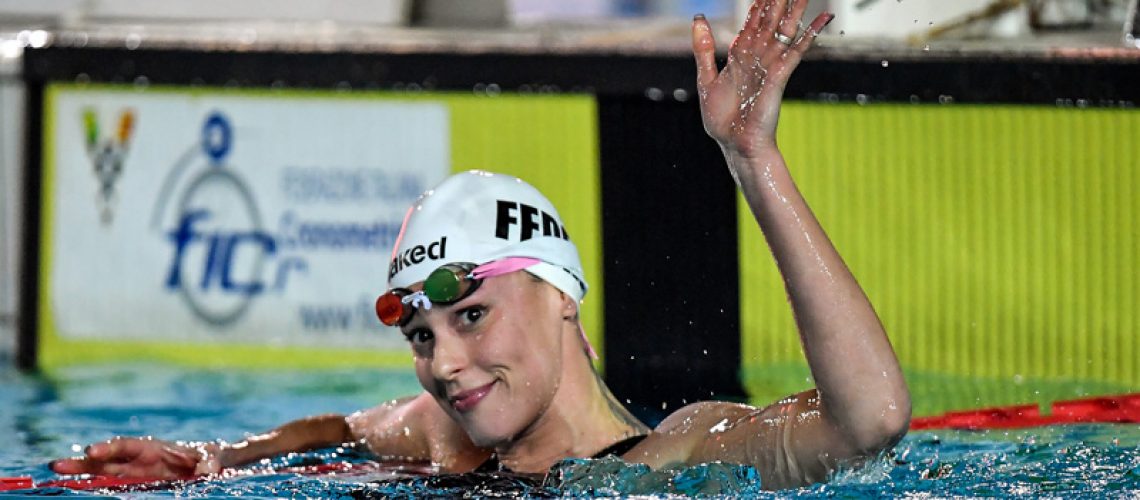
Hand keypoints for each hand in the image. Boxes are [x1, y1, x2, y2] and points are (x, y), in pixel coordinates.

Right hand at [50, 437, 221, 478]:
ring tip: (56, 469)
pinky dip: (92, 481)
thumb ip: (209, 462)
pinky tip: (74, 484)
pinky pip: (110, 480)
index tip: (92, 450)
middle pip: (106, 457)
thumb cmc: (208, 458)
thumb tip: (206, 471)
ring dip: (80, 470)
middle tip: (57, 464)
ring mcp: (133, 467)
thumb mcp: (213, 459)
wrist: (207, 464)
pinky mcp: (133, 478)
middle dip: (83, 460)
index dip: (109, 447)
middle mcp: (138, 456)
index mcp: (153, 447)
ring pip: (102, 469)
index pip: (127, 446)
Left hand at [691, 0, 832, 158]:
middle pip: (771, 21)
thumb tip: (699, 19)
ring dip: (795, 8)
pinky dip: (811, 32)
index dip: (758, 5)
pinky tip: (824, 16)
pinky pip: (798, 49)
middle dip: (777, 1)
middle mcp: (758, 57)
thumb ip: (704, 50)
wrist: (736, 145)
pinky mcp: (780, 75)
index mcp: (740, 57)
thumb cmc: (723, 120)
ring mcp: (771, 64)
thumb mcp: (705, 79)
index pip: (752, 23)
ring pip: (786, 28)